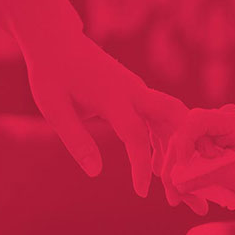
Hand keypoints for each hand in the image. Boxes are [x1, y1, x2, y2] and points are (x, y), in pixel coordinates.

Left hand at [22, 31, 206, 209]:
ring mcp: (139, 90)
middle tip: (180, 184)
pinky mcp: (137, 93)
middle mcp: (133, 90)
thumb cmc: (51, 75)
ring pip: (172, 120)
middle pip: (173, 118)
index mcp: (113, 96)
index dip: (141, 165)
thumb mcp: (55, 109)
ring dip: (177, 150)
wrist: (57, 41)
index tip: (142, 192)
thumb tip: (95, 172)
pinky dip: (165, 143)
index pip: (135, 135)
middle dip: (182, 151)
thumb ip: (77, 141)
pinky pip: (159, 119)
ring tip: (173, 186)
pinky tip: (160, 169)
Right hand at [163, 105, 234, 217]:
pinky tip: (184, 179)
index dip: (184, 141)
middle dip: (179, 154)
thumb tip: (176, 183)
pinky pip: (193, 142)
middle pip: (189, 128)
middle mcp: (228, 116)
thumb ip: (204, 176)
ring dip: (180, 160)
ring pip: (188, 136)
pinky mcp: (215, 132)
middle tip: (172, 181)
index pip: (198, 120)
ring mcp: (221, 123)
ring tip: (178, 186)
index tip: (181, 166)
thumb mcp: (232, 178)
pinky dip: (187, 160)